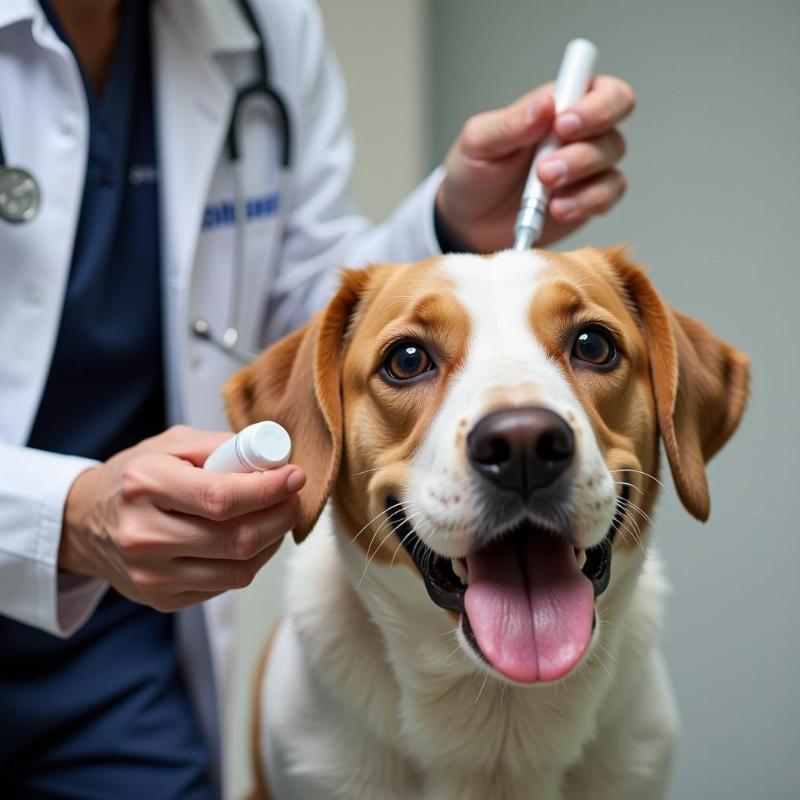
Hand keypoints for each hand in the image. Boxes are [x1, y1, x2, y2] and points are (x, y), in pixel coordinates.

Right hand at [60, 425, 305, 611]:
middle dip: (280, 517)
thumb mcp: (171, 444)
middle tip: (293, 499)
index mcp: (144, 484)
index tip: (296, 477)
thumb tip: (275, 459)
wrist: (86, 522)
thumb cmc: (138, 476)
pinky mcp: (161, 599)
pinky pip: (225, 586)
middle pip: (236, 539)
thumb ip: (222, 447)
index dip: (269, 490)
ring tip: (276, 518)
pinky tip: (250, 540)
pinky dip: (250, 562)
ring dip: (272, 542)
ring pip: (238, 570)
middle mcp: (143, 534)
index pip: (221, 497)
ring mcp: (150, 574)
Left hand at [435, 76, 635, 250]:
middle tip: (544, 170)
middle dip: (582, 150)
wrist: (468, 222)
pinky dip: (585, 203)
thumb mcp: (478, 143)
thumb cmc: (474, 173)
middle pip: (612, 126)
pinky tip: (557, 209)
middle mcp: (581, 133)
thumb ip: (510, 124)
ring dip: (579, 177)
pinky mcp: (588, 200)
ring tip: (545, 192)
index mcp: (559, 105)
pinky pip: (607, 196)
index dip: (595, 105)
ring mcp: (588, 168)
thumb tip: (544, 105)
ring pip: (610, 162)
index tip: (563, 126)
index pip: (602, 90)